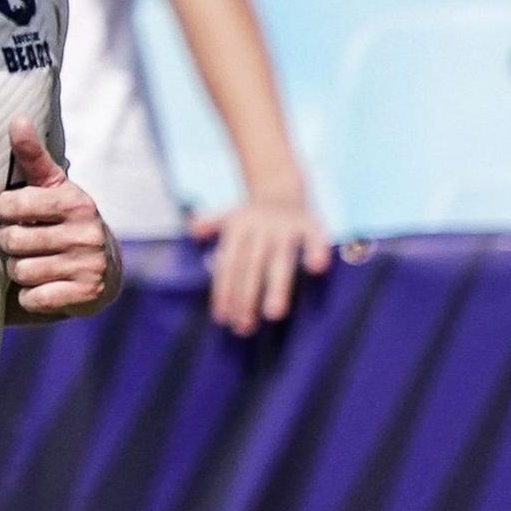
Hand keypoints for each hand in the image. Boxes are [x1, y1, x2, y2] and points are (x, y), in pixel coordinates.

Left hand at [0, 121, 121, 317]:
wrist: (106, 269)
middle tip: (27, 243)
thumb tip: (16, 118)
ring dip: (21, 272)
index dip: (6, 212)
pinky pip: (35, 298)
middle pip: (12, 240)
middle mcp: (86, 232)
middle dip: (12, 245)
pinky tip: (45, 287)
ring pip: (21, 271)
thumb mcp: (54, 188)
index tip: (17, 214)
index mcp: (76, 201)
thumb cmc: (66, 221)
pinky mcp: (86, 295)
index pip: (11, 204)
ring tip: (36, 265)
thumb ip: (33, 157)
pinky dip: (32, 297)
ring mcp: (88, 265)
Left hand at [191, 194, 331, 335]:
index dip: (224, 291)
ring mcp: (286, 226)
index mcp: (239, 226)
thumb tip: (194, 230)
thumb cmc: (252, 213)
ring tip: (274, 315)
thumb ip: (211, 225)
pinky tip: (317, 269)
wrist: (281, 183)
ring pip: (280, 260)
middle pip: (251, 266)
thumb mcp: (229, 215)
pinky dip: (316, 251)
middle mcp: (261, 226)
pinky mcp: (309, 223)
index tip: (223, 319)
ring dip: (277, 287)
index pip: (229, 264)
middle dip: (246, 298)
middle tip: (244, 327)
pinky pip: (314, 238)